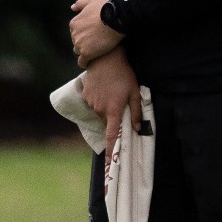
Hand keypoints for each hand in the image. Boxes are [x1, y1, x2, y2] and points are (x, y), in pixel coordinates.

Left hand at [69, 0, 122, 66]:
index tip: (92, 34)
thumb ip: (80, 3)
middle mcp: (74, 34)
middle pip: (77, 42)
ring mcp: (79, 44)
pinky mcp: (86, 53)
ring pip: (79, 52)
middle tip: (96, 42)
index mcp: (74, 23)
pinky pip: (82, 62)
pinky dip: (85, 63)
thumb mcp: (92, 1)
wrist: (116, 19)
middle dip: (84, 42)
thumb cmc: (105, 8)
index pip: (75, 32)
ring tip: (96, 51)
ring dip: (85, 52)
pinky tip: (90, 62)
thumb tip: (72, 7)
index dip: (84, 33)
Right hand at [79, 47, 142, 161]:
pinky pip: (92, 103)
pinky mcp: (85, 95)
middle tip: (120, 102)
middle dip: (113, 117)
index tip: (108, 163)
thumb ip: (136, 112)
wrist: (105, 58)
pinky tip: (103, 87)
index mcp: (114, 111)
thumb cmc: (123, 75)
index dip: (110, 151)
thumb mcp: (135, 92)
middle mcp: (100, 110)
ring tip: (112, 91)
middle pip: (107, 121)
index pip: (112, 136)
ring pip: (100, 112)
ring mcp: (91, 103)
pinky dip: (98, 99)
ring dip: (106, 107)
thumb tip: (137, 129)